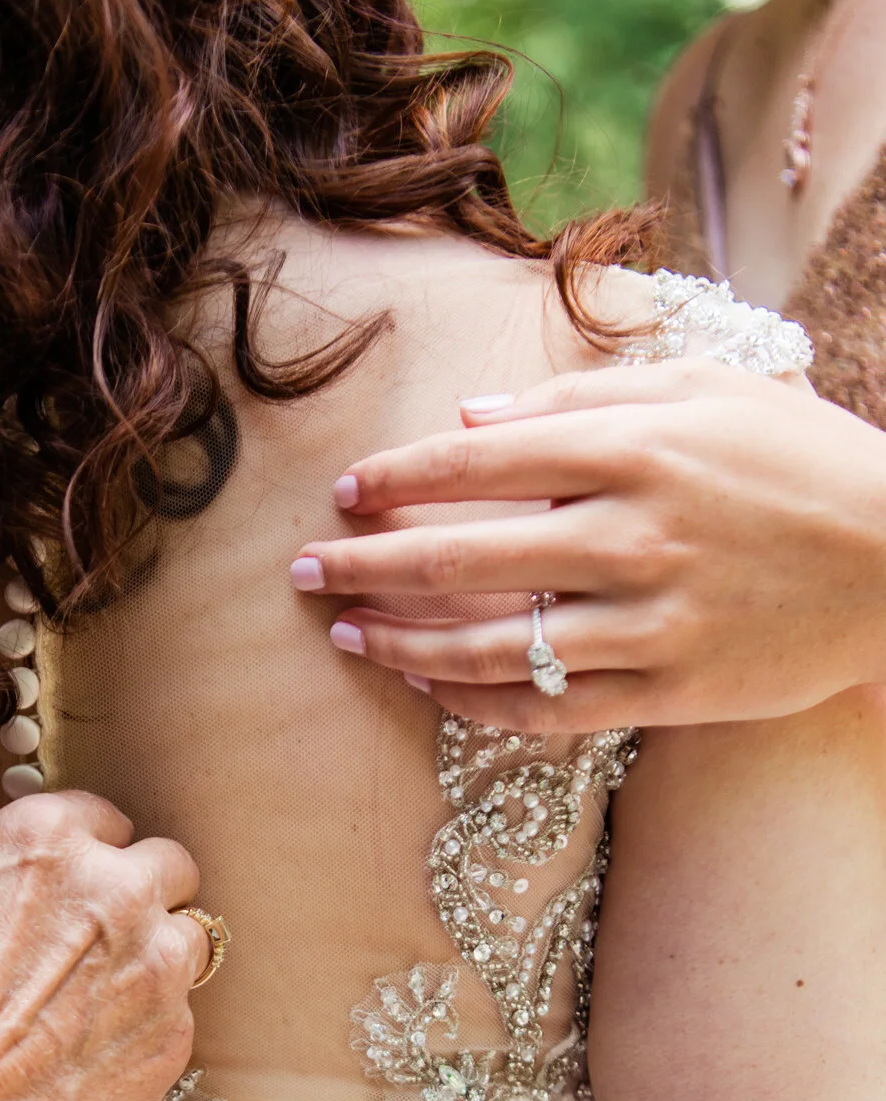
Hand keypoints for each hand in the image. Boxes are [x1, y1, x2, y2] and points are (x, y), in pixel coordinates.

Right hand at [0, 792, 206, 1100]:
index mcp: (45, 841)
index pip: (103, 818)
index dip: (89, 855)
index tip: (78, 883)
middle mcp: (115, 888)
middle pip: (168, 864)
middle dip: (143, 894)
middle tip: (106, 937)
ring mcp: (156, 961)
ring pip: (190, 937)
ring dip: (157, 957)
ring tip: (107, 1001)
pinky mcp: (175, 1033)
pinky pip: (177, 1013)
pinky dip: (148, 1026)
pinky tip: (97, 1055)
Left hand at [292, 360, 885, 731]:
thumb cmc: (798, 459)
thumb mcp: (706, 391)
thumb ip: (582, 402)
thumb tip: (468, 424)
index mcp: (637, 446)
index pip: (476, 464)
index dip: (396, 481)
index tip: (343, 493)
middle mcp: (634, 534)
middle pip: (461, 557)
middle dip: (366, 567)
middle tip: (303, 573)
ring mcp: (649, 622)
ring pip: (491, 645)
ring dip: (403, 646)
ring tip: (348, 640)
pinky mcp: (668, 692)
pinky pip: (550, 709)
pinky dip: (480, 703)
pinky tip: (431, 690)